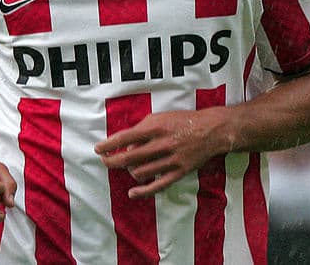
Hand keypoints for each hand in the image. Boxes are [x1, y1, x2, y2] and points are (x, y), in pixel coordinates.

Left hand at [95, 108, 231, 198]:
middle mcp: (162, 144)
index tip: (98, 149)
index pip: (125, 138)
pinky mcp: (179, 172)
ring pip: (140, 172)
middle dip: (112, 160)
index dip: (108, 145)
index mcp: (156, 127)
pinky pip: (157, 186)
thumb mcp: (161, 117)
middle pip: (129, 157)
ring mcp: (171, 160)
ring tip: (129, 167)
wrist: (211, 130)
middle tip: (105, 161)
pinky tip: (132, 192)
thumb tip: (126, 145)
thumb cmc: (183, 121)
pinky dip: (142, 191)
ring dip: (129, 171)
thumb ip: (142, 129)